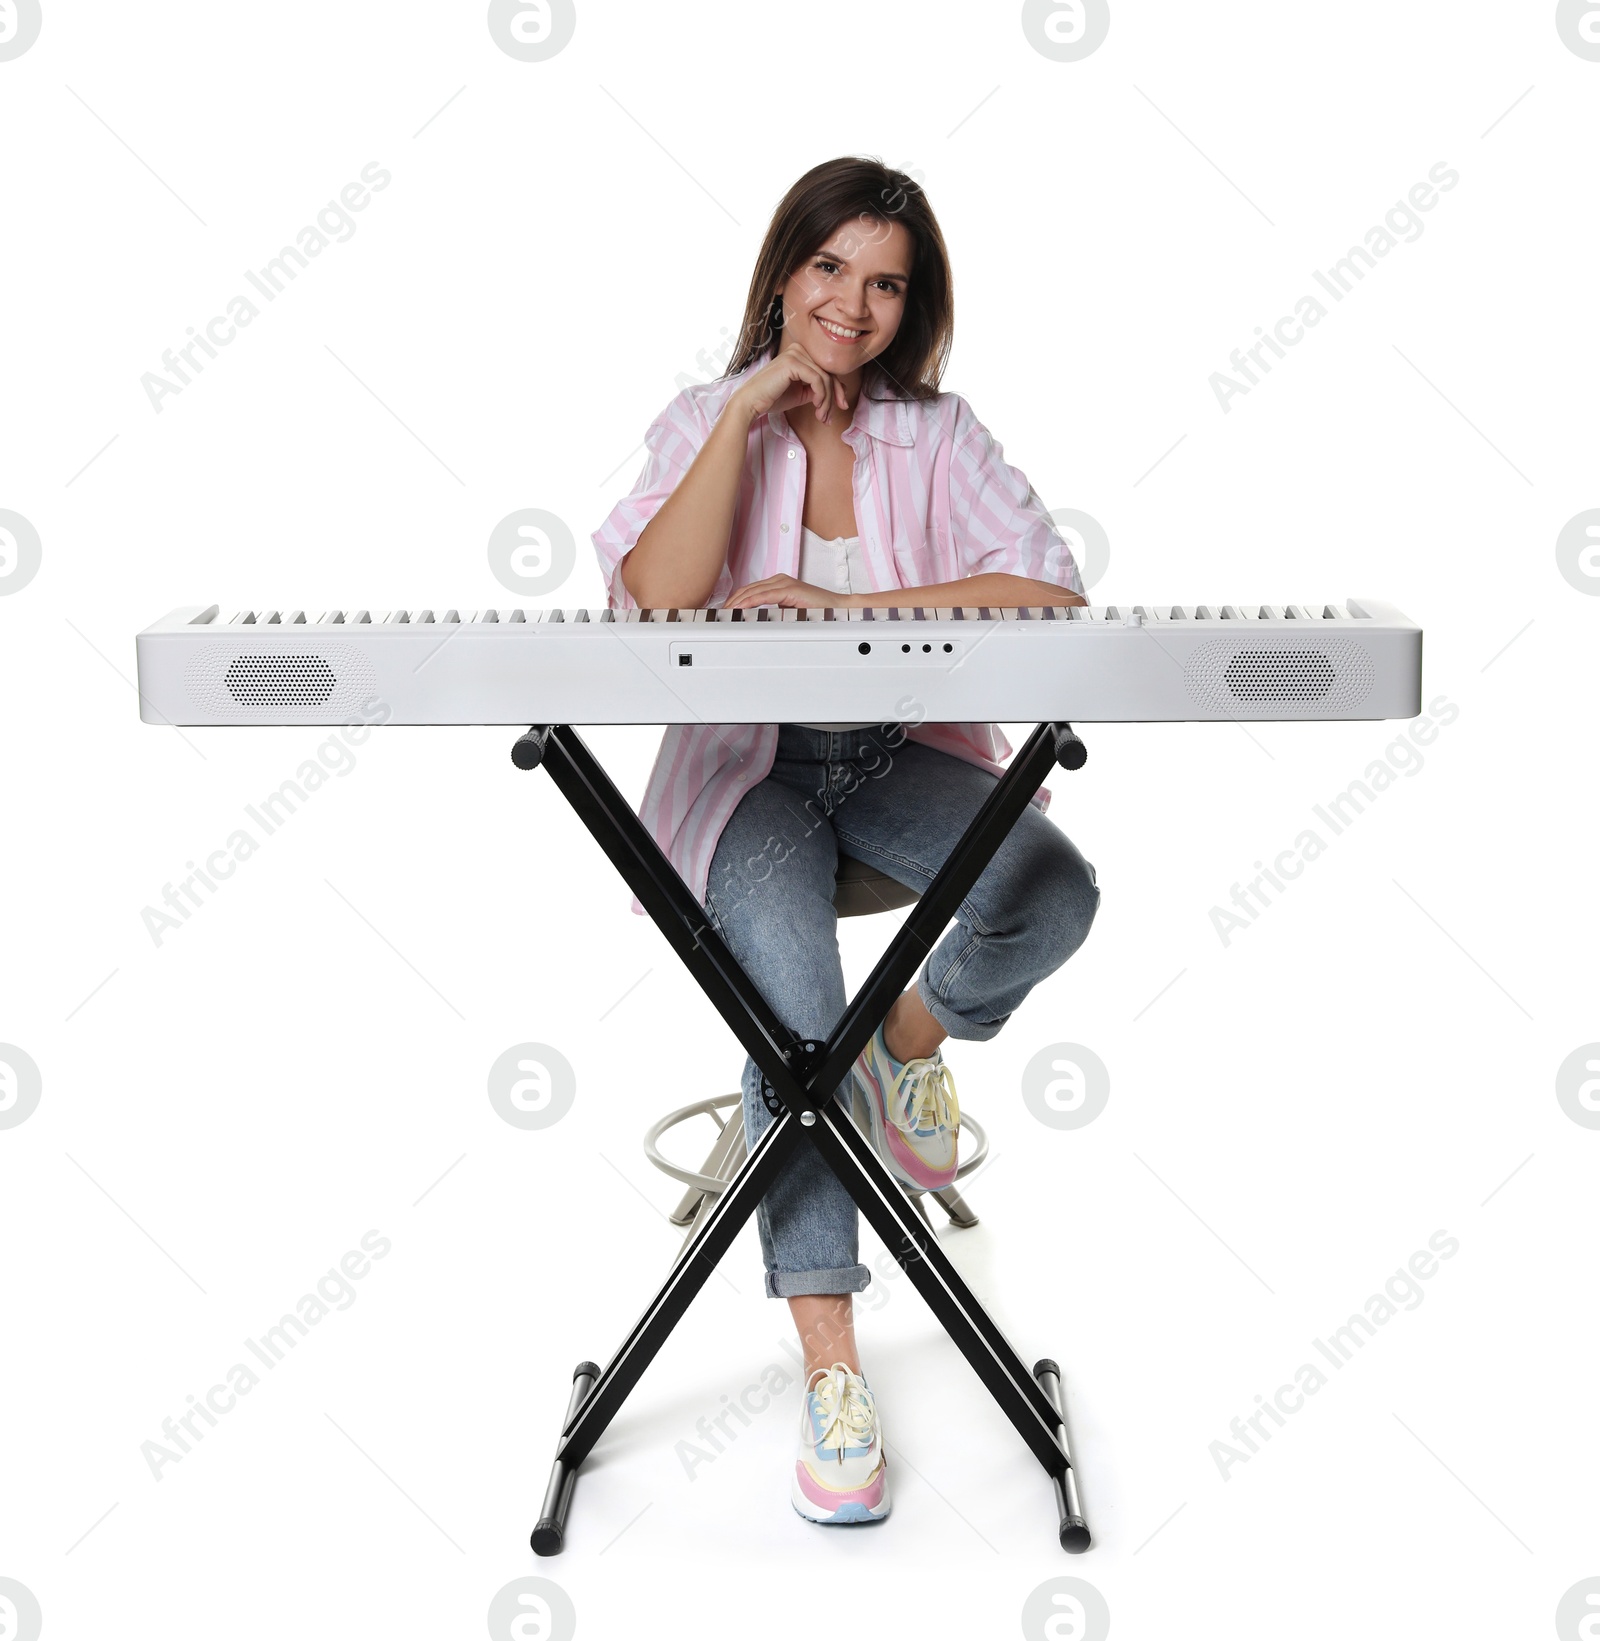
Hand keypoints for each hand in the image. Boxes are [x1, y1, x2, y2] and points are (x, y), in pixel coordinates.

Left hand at [724, 574, 847, 609]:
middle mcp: (779, 580)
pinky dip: (751, 601)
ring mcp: (784, 583)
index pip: (750, 590)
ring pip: (753, 591)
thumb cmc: (816, 612)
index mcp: (778, 584)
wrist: (836, 608)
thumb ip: (773, 612)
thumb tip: (755, 622)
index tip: (724, 611)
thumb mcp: (789, 612)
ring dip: (737, 602)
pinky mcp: (789, 589)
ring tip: (725, 614)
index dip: (734, 600)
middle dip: (731, 601)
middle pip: (747, 589)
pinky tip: (741, 608)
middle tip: (719, 615)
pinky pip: (765, 595)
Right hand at [728, 341, 849, 426]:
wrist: (752, 402)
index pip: (826, 369)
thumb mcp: (802, 393)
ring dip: (827, 400)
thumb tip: (840, 390)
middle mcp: (799, 349)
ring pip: (825, 378)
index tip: (840, 407)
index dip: (837, 389)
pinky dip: (821, 395)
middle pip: (828, 372)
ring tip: (821, 416)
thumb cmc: (773, 398)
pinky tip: (816, 406)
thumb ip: (818, 388)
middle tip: (830, 416)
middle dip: (834, 396)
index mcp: (800, 353)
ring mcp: (795, 354)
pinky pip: (817, 379)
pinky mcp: (793, 362)